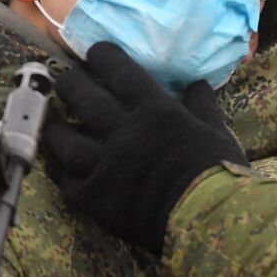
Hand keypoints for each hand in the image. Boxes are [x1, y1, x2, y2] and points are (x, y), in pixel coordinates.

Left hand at [44, 42, 246, 255]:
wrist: (211, 223)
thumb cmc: (221, 174)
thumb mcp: (218, 132)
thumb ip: (202, 106)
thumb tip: (196, 84)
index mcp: (156, 111)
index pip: (119, 71)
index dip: (103, 56)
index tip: (96, 52)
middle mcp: (124, 132)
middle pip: (83, 96)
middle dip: (72, 83)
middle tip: (69, 81)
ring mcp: (105, 166)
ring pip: (65, 139)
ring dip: (56, 126)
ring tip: (55, 120)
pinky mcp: (95, 199)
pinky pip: (66, 180)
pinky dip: (60, 168)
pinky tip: (59, 162)